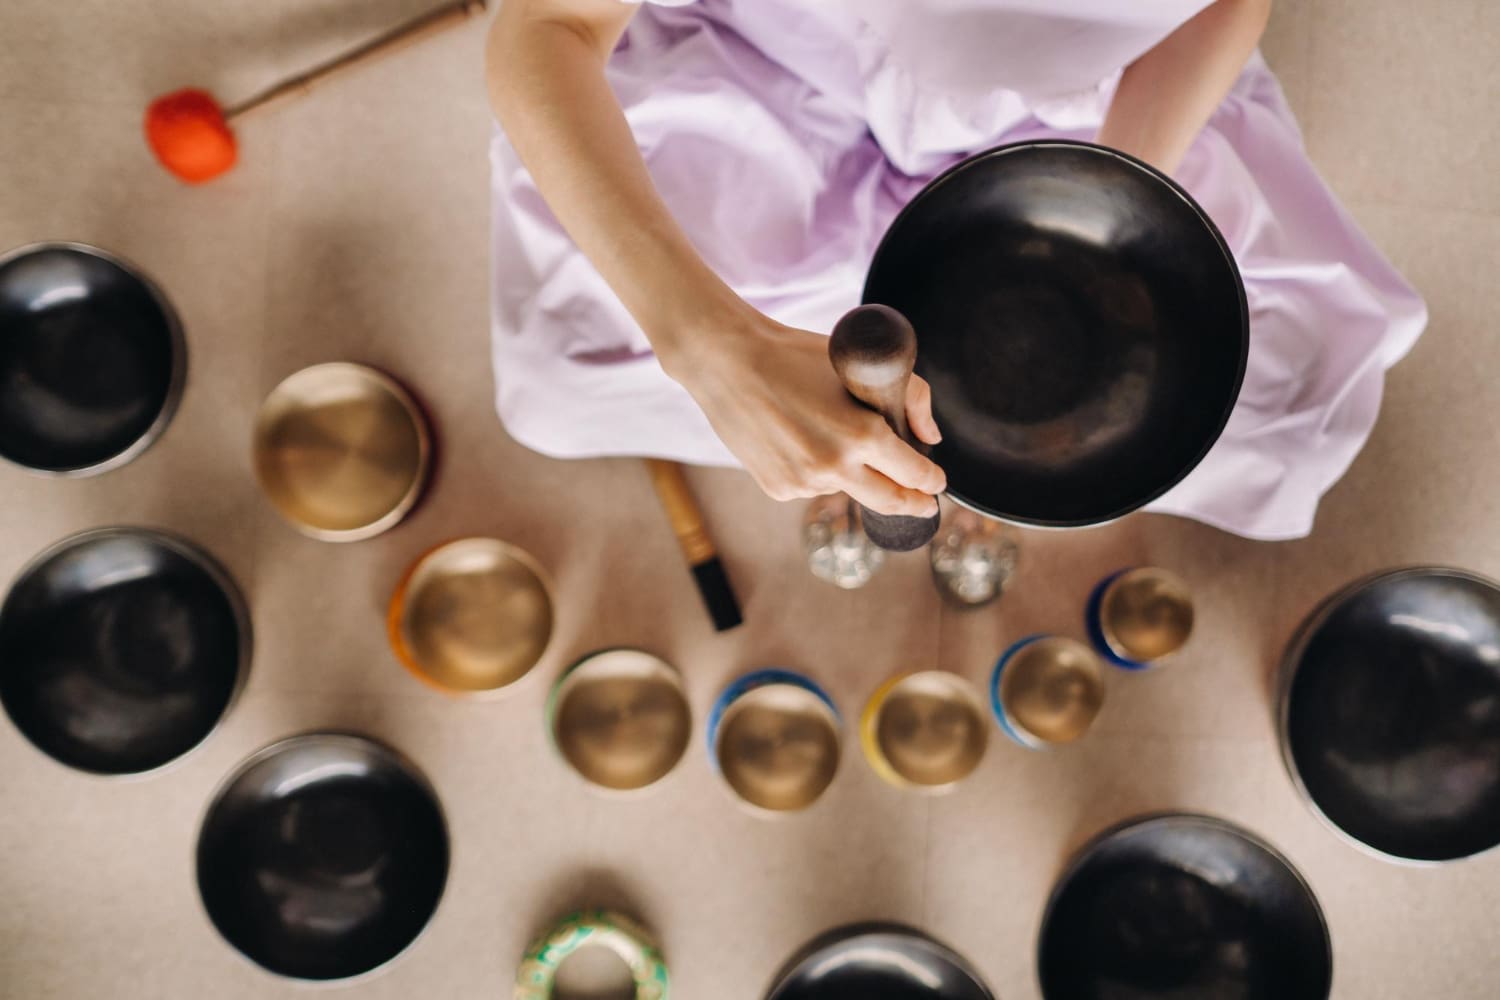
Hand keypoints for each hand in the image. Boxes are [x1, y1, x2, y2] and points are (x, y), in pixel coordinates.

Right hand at [665, 312, 945, 516]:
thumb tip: (930, 438)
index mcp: (862, 436)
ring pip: (847, 490)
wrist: (729, 363)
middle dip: (913, 505)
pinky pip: (812, 487)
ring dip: (855, 476)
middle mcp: (835, 467)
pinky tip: (799, 440)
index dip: (931, 480)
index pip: (914, 473)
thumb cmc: (797, 356)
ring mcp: (804, 483)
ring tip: (832, 436)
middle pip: (890, 502)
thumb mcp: (860, 366)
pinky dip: (817, 472)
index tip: (937, 482)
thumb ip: (911, 397)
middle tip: (925, 505)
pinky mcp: (779, 488)